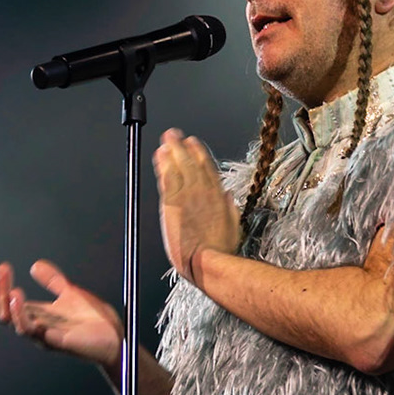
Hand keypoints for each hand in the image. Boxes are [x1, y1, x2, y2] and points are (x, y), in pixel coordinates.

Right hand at [0, 259, 123, 367]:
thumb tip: (35, 265)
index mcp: (34, 315)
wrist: (116, 338)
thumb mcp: (69, 293)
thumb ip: (52, 280)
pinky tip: (16, 296)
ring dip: (3, 299)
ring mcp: (42, 335)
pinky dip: (20, 314)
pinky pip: (30, 330)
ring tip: (5, 280)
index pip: (1, 304)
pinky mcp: (55, 341)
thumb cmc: (94, 321)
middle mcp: (33, 326)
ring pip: (10, 321)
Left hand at [154, 129, 237, 285]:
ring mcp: (187, 195)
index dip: (199, 152)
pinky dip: (163, 165)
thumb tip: (227, 197)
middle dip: (181, 146)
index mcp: (217, 196)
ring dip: (171, 151)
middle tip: (174, 134)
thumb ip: (229, 208)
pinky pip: (167, 178)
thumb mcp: (234, 226)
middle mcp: (202, 191)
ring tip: (165, 140)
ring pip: (178, 166)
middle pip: (191, 162)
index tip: (193, 143)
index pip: (207, 167)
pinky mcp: (172, 202)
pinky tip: (159, 156)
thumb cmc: (220, 250)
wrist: (206, 260)